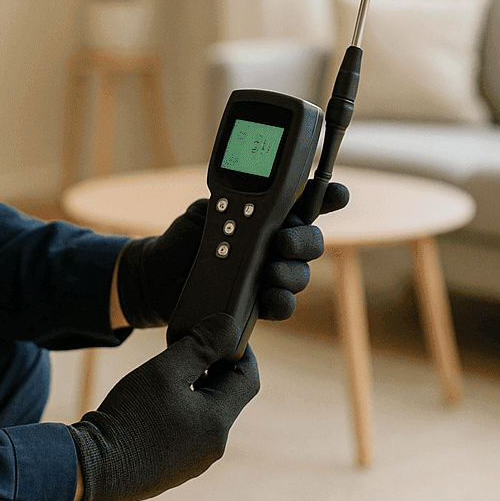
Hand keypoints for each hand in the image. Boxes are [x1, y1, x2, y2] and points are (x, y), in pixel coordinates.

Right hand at [67, 313, 258, 500]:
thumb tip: (229, 326)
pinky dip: (181, 411)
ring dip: (196, 389)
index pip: (248, 378)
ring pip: (206, 414)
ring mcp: (193, 462)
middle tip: (190, 347)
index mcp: (218, 423)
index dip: (240, 350)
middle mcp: (213, 447)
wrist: (92, 470)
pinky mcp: (174, 470)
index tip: (223, 333)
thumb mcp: (164, 370)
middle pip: (227, 397)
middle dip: (214, 369)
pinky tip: (155, 403)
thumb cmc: (129, 418)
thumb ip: (200, 345)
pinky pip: (188, 432)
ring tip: (168, 374)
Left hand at [113, 179, 349, 327]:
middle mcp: (275, 245)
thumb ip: (233, 202)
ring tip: (270, 273)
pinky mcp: (258, 304)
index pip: (308, 203)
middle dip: (305, 241)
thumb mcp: (206, 210)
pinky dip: (280, 303)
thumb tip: (251, 202)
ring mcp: (269, 275)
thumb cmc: (185, 238)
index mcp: (269, 215)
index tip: (339, 194)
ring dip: (291, 274)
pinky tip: (269, 299)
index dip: (330, 197)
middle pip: (311, 242)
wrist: (160, 277)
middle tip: (283, 242)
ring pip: (300, 275)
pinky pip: (282, 305)